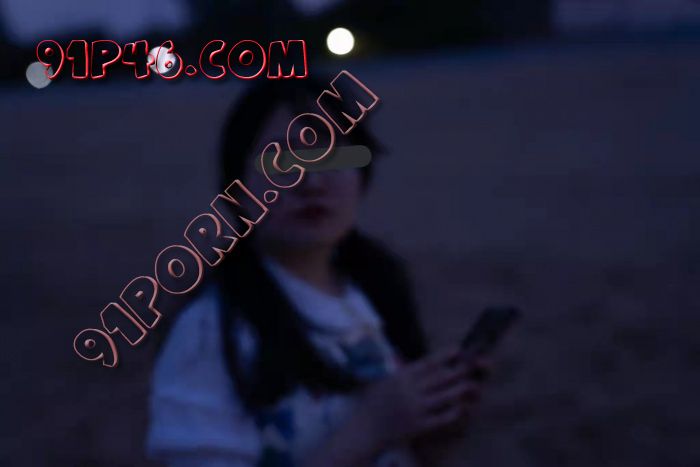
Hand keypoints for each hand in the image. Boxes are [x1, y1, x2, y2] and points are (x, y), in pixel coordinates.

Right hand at [356, 346, 481, 447]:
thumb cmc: (374, 404)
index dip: (444, 355)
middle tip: (471, 365)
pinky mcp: (419, 426)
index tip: (458, 349)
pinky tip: (463, 407)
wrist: (366, 430)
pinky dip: (454, 411)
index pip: (427, 363)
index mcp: (401, 377)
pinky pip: (442, 417)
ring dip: (460, 389)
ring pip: (444, 396)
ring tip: (472, 384)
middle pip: (439, 378)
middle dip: (458, 370)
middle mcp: (409, 391)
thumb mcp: (385, 382)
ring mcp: (415, 409)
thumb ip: (403, 371)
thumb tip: (420, 361)